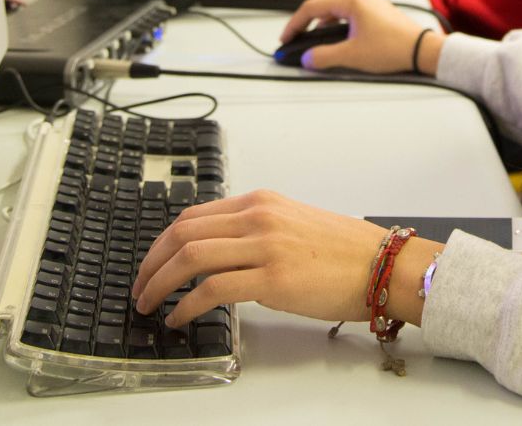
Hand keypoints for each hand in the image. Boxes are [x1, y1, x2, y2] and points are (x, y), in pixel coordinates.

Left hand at [131, 190, 392, 326]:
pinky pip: (212, 290)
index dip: (162, 242)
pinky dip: (187, 306)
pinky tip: (180, 319)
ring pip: (190, 257)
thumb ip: (256, 231)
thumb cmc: (345, 252)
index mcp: (260, 202)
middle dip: (151, 263)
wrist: (382, 265)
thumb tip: (221, 254)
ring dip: (160, 284)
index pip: (194, 215)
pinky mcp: (272, 278)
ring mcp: (264, 246)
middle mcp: (257, 217)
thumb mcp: (292, 224)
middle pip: (182, 233)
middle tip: (140, 287)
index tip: (151, 264)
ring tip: (150, 304)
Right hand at [279, 0, 441, 73]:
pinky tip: (337, 33)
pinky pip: (350, 7)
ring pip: (337, 1)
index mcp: (351, 1)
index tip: (286, 38)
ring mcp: (371, 0)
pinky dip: (338, 17)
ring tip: (314, 34)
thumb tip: (308, 58)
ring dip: (322, 15)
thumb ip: (324, 57)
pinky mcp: (379, 9)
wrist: (422, 50)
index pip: (312, 7)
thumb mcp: (352, 56)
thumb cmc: (394, 48)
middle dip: (306, 15)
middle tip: (297, 32)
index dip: (294, 24)